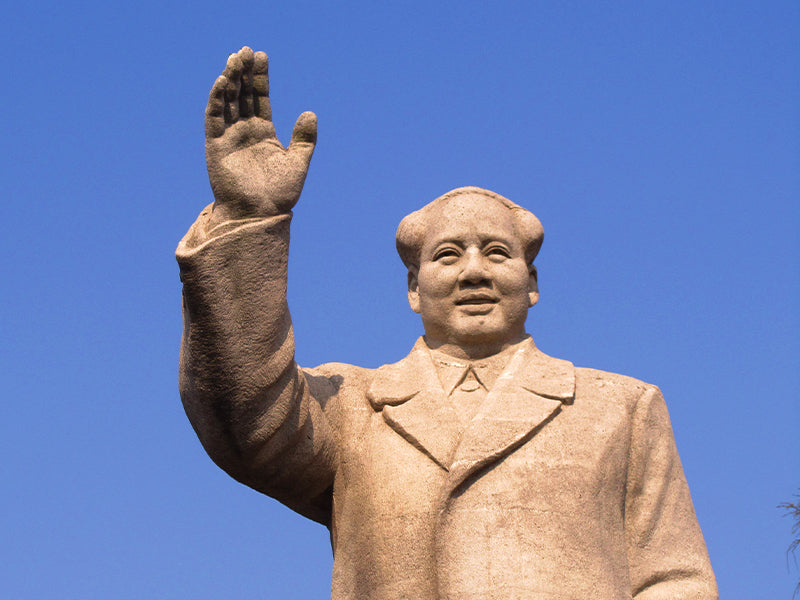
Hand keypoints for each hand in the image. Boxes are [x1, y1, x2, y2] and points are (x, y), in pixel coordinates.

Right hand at [205, 47, 316, 224]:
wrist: (260, 215)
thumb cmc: (280, 194)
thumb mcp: (298, 162)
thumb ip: (304, 138)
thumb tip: (310, 112)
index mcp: (264, 133)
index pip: (261, 98)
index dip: (260, 77)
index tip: (261, 55)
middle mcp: (245, 132)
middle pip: (242, 94)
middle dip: (243, 72)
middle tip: (246, 50)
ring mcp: (229, 138)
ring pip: (228, 102)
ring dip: (230, 79)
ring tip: (235, 58)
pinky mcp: (215, 146)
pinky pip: (214, 118)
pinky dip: (217, 100)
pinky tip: (223, 82)